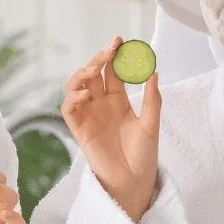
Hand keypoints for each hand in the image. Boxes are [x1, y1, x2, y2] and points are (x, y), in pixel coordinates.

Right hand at [61, 36, 161, 222]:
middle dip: (98, 59)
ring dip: (82, 73)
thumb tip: (154, 72)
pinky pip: (69, 108)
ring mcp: (88, 116)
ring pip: (76, 86)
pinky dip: (73, 97)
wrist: (134, 181)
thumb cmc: (143, 156)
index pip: (112, 72)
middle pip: (92, 74)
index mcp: (118, 101)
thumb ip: (151, 99)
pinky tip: (86, 93)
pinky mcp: (79, 129)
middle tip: (109, 50)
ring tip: (95, 67)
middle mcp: (101, 105)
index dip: (113, 56)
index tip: (119, 41)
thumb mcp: (151, 124)